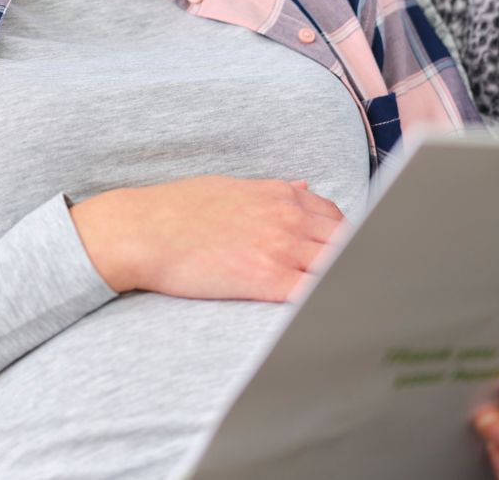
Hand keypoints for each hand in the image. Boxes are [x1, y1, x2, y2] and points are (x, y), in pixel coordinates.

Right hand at [69, 175, 345, 301]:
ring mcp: (282, 247)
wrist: (145, 230)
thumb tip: (303, 188)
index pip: (336, 217)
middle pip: (347, 241)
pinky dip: (329, 300)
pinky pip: (316, 292)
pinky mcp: (269, 280)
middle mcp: (289, 217)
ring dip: (346, 280)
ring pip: (339, 265)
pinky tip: (331, 313)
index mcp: (281, 195)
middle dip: (353, 259)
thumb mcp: (231, 186)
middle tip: (351, 280)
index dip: (345, 238)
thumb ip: (273, 190)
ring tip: (348, 300)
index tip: (344, 254)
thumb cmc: (179, 209)